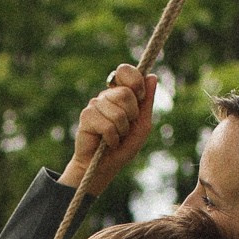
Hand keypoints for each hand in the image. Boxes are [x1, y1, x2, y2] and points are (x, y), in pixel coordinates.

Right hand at [58, 65, 156, 193]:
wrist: (104, 167)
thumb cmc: (123, 146)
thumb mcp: (142, 124)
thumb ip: (147, 102)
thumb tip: (151, 76)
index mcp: (120, 93)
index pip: (124, 71)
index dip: (135, 81)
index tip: (140, 97)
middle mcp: (106, 96)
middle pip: (125, 93)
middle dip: (131, 115)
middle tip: (126, 127)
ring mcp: (95, 105)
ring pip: (117, 112)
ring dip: (121, 130)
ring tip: (115, 137)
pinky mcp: (86, 116)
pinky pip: (107, 125)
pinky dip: (112, 138)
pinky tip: (107, 142)